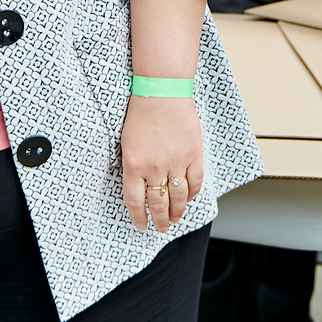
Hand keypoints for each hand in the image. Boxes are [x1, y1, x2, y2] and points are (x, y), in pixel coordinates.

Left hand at [118, 89, 204, 231]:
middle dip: (159, 221)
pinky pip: (195, 182)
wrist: (161, 92)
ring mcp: (175, 162)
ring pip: (178, 197)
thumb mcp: (126, 143)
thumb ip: (133, 167)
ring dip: (177, 212)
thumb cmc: (141, 114)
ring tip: (175, 219)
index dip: (139, 217)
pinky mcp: (193, 155)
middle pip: (158, 204)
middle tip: (161, 228)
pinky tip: (189, 199)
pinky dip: (192, 194)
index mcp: (133, 165)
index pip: (135, 201)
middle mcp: (154, 168)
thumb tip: (139, 189)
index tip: (141, 225)